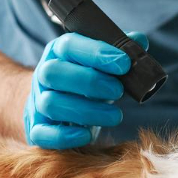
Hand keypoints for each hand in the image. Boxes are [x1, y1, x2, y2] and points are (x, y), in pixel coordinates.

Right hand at [25, 31, 146, 149]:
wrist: (62, 108)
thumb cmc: (88, 82)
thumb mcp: (104, 64)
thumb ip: (121, 51)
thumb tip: (139, 41)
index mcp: (58, 52)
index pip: (69, 45)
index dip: (97, 53)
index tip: (124, 63)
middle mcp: (43, 74)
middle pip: (54, 72)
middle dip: (90, 81)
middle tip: (118, 91)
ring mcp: (37, 101)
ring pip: (51, 103)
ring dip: (87, 111)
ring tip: (116, 116)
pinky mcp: (37, 128)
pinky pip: (42, 134)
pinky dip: (65, 136)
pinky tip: (88, 134)